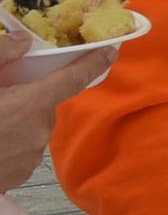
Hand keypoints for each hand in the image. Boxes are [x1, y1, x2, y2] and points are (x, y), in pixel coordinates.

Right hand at [0, 40, 115, 192]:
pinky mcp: (22, 173)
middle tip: (0, 96)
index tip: (110, 52)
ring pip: (31, 127)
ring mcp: (32, 156)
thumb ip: (1, 55)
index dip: (92, 63)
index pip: (73, 79)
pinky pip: (23, 149)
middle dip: (26, 97)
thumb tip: (23, 41)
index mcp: (31, 104)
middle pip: (43, 104)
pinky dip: (10, 142)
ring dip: (15, 121)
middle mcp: (39, 130)